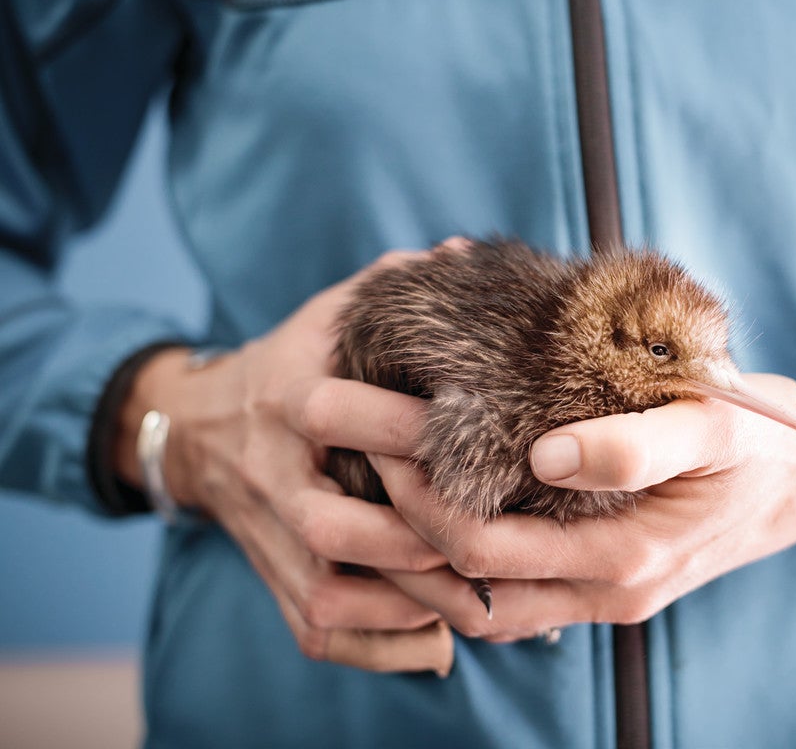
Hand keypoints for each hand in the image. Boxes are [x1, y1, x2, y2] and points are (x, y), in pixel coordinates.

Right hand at [114, 251, 451, 671]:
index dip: (407, 430)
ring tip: (481, 597)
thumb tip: (467, 253)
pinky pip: (319, 630)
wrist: (198, 428)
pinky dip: (379, 646)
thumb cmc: (291, 364)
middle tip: (493, 538)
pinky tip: (437, 638)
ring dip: (406, 602)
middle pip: (332, 526)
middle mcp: (273, 474)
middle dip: (413, 538)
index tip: (483, 436)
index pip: (338, 415)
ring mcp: (268, 535)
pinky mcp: (273, 578)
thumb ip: (394, 284)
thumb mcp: (330, 315)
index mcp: (290, 398)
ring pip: (328, 592)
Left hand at [369, 374, 795, 641]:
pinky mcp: (602, 575)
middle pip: (463, 582)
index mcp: (623, 561)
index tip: (375, 432)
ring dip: (421, 551)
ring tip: (372, 482)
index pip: (480, 547)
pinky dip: (463, 558)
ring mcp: (601, 592)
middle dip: (395, 525)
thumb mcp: (717, 425)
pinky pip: (514, 587)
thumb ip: (634, 444)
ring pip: (481, 598)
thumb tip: (543, 454)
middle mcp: (604, 592)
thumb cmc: (767, 442)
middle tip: (349, 448)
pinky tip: (437, 505)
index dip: (417, 498)